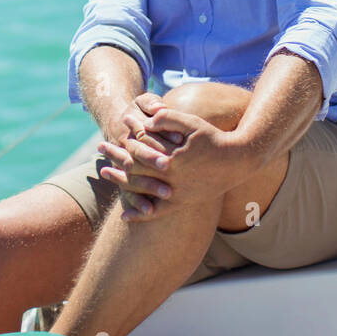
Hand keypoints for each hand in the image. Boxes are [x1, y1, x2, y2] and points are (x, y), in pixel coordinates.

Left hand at [100, 106, 241, 220]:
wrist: (237, 162)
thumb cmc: (214, 139)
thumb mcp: (192, 124)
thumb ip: (168, 119)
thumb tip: (147, 119)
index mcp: (171, 160)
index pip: (140, 149)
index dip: (126, 138)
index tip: (113, 131)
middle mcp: (170, 180)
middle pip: (134, 169)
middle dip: (116, 157)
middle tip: (99, 148)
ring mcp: (175, 194)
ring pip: (140, 189)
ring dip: (120, 180)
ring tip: (103, 172)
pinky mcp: (181, 203)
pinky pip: (156, 213)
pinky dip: (140, 214)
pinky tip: (124, 216)